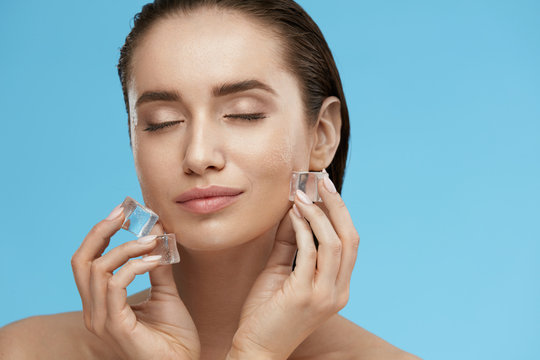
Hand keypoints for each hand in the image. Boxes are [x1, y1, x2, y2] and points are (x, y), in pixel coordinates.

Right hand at [71, 205, 199, 359]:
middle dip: (101, 231)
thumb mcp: (165, 291)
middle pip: (80, 261)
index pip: (87, 261)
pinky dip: (136, 266)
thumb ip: (157, 264)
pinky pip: (116, 285)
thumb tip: (157, 232)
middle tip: (125, 214)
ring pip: (98, 269)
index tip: (123, 212)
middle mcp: (95, 311)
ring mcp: (102, 320)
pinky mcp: (116, 326)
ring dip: (128, 248)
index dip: (101, 233)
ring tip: (154, 241)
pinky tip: (157, 260)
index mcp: (102, 302)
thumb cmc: (173, 335)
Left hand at [227, 177, 359, 358]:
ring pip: (334, 242)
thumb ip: (290, 242)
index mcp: (337, 286)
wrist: (255, 348)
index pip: (349, 243)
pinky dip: (302, 228)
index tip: (325, 188)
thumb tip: (293, 208)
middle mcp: (338, 291)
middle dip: (337, 205)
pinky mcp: (305, 296)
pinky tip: (292, 214)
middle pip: (349, 239)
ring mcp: (324, 295)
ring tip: (301, 194)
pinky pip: (309, 252)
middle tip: (322, 180)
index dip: (340, 212)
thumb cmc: (266, 312)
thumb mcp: (281, 270)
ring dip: (318, 213)